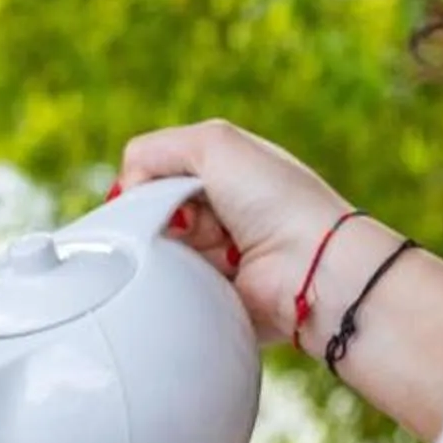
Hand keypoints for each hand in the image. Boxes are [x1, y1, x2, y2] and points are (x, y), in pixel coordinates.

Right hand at [121, 120, 354, 342]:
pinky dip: (178, 287)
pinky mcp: (217, 297)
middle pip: (155, 214)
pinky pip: (172, 293)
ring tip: (209, 253)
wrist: (316, 271)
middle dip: (161, 218)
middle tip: (191, 224)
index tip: (160, 193)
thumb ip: (153, 151)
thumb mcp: (214, 144)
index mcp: (227, 171)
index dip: (149, 183)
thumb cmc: (280, 201)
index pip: (157, 172)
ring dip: (172, 253)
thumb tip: (125, 192)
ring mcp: (221, 257)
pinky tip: (207, 280)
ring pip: (159, 254)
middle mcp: (225, 212)